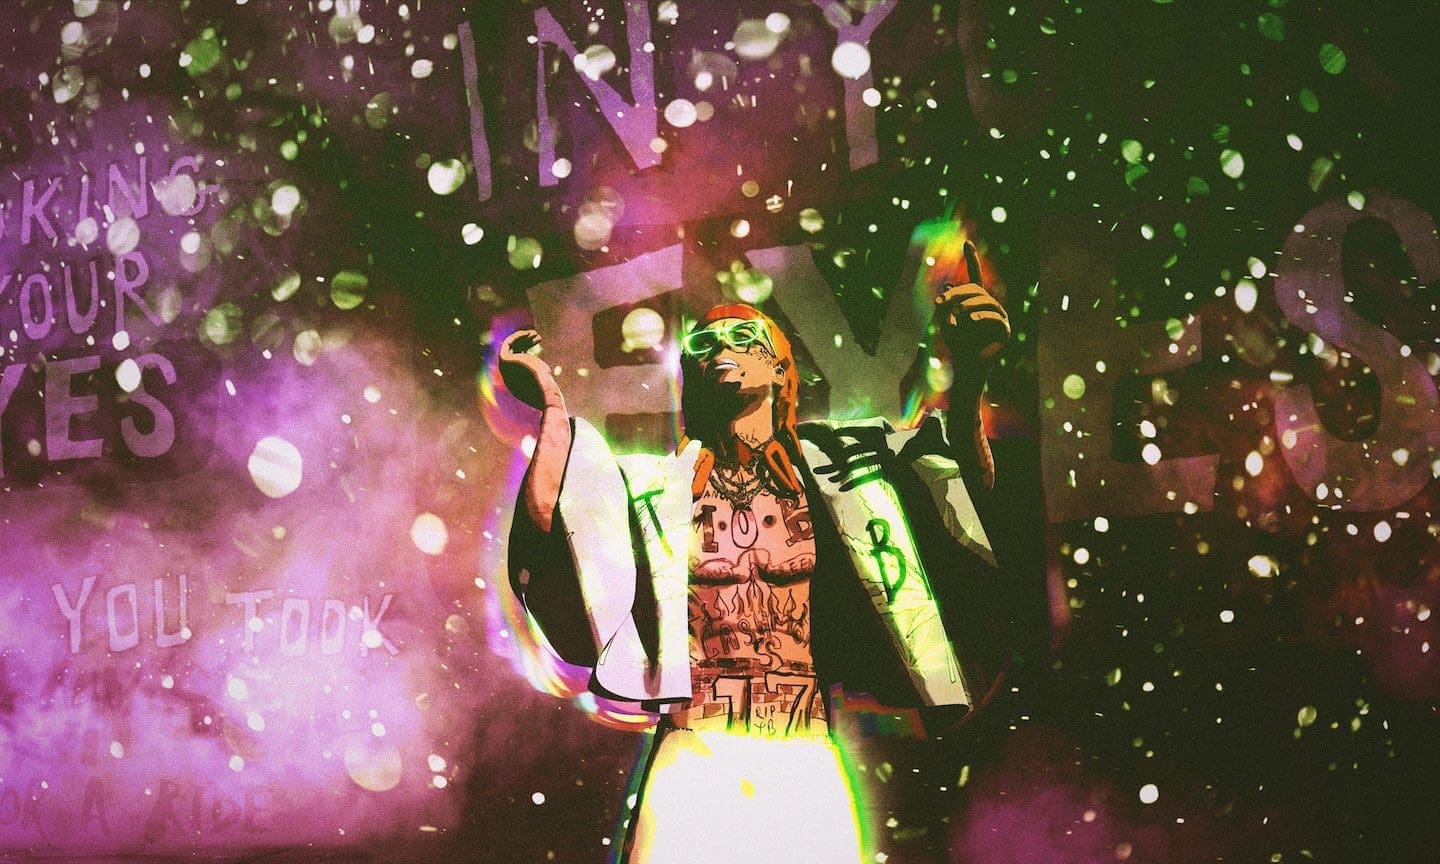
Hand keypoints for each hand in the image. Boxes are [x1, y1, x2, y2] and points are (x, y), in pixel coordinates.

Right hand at [497, 329, 561, 411]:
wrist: (543, 390)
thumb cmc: (547, 386)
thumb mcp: (545, 380)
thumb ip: (543, 378)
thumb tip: (546, 375)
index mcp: (514, 382)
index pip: (517, 361)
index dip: (526, 347)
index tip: (537, 340)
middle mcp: (507, 375)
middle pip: (514, 353)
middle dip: (526, 342)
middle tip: (538, 336)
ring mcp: (504, 368)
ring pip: (511, 347)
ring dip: (523, 337)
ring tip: (536, 334)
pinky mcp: (504, 360)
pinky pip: (508, 343)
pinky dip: (517, 336)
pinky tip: (528, 333)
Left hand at [935, 241, 1009, 369]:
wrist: (965, 365)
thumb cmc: (956, 343)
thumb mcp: (946, 321)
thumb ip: (946, 306)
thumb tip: (948, 288)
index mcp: (976, 301)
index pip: (975, 277)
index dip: (972, 260)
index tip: (967, 243)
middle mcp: (990, 306)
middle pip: (976, 290)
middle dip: (957, 295)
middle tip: (940, 304)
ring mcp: (1000, 318)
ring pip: (985, 302)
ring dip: (968, 307)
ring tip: (957, 316)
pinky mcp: (1005, 331)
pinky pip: (995, 318)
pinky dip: (981, 318)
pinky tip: (970, 320)